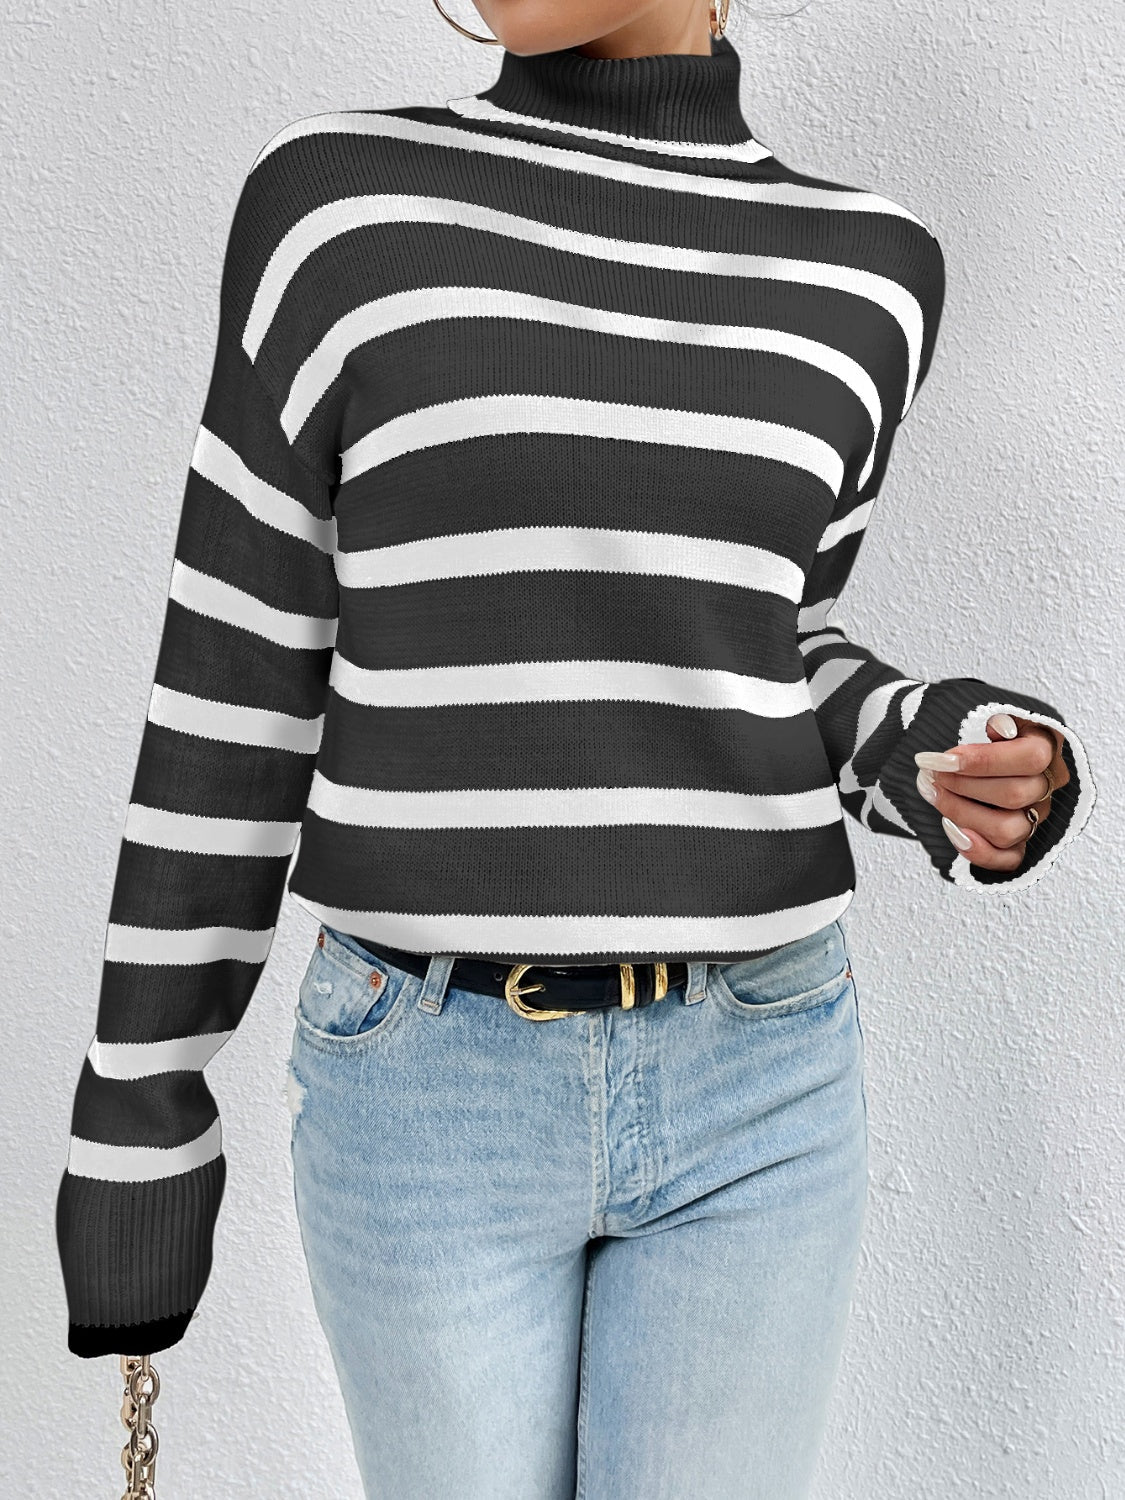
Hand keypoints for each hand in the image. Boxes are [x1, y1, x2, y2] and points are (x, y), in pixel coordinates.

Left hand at [913, 713, 1069, 873]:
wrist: (955, 756)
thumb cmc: (970, 733)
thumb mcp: (979, 713)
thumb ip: (992, 716)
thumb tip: (1000, 727)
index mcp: (1045, 746)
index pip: (1031, 757)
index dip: (984, 761)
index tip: (942, 759)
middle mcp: (1046, 785)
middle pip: (1016, 795)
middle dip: (963, 785)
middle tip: (929, 773)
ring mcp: (1035, 817)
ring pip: (1009, 829)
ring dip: (961, 812)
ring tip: (931, 792)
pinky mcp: (1019, 844)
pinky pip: (1007, 860)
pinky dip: (976, 850)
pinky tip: (950, 829)